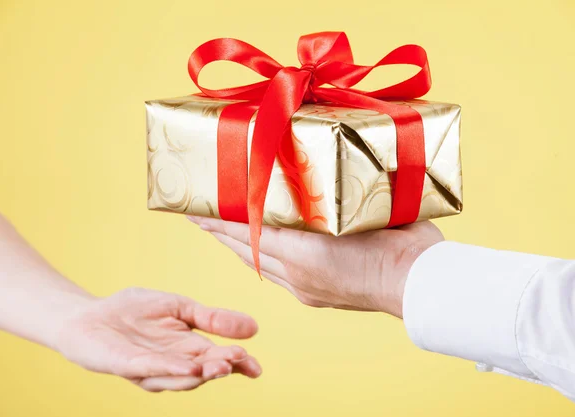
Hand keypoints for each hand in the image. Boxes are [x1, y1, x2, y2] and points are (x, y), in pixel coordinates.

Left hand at [55, 287, 260, 391]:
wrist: (91, 314)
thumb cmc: (134, 311)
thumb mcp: (180, 307)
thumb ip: (212, 318)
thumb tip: (254, 327)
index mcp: (188, 349)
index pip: (218, 358)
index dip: (238, 364)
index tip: (257, 368)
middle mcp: (173, 364)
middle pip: (203, 369)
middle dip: (222, 366)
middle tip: (239, 361)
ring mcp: (150, 369)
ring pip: (180, 376)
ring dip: (201, 372)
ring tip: (221, 365)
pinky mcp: (127, 366)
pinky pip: (152, 368)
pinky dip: (171, 368)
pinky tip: (189, 366)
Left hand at [188, 217, 442, 316]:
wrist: (419, 284)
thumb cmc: (399, 242)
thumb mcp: (364, 209)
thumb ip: (333, 200)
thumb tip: (314, 179)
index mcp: (305, 251)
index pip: (248, 231)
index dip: (219, 220)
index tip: (195, 208)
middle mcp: (296, 273)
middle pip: (245, 249)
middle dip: (219, 231)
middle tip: (198, 213)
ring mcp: (302, 288)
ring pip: (257, 264)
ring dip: (237, 247)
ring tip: (220, 230)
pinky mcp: (311, 297)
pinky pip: (274, 275)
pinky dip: (260, 260)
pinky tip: (257, 251)